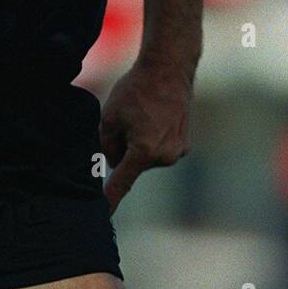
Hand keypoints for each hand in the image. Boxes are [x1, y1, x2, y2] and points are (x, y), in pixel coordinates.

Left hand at [99, 61, 192, 214]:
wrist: (169, 70)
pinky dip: (153, 139)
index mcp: (143, 152)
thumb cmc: (136, 91)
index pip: (121, 184)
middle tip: (128, 121)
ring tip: (143, 115)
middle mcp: (164, 157)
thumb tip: (114, 163)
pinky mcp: (184, 146)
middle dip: (124, 150)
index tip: (103, 218)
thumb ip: (107, 147)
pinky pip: (159, 150)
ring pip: (146, 158)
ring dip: (139, 144)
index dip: (110, 201)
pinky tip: (155, 118)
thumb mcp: (109, 118)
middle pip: (132, 165)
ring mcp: (177, 152)